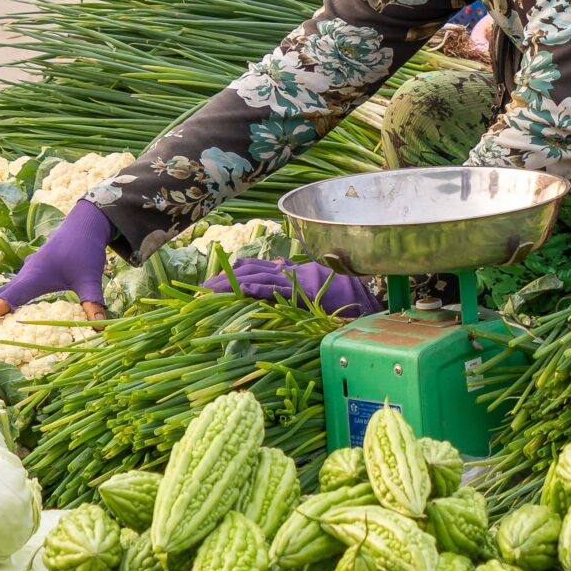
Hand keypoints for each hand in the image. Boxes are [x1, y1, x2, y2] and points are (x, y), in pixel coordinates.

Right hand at [0, 201, 113, 330]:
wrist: (82, 225)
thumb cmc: (84, 250)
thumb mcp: (91, 277)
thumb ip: (93, 301)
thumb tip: (100, 328)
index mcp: (34, 277)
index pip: (11, 297)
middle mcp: (23, 277)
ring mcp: (23, 277)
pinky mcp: (27, 278)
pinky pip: (5, 294)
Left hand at [204, 259, 382, 317]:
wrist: (370, 303)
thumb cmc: (349, 301)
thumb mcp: (322, 288)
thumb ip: (299, 283)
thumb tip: (279, 278)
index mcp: (295, 271)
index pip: (258, 266)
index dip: (233, 271)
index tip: (212, 281)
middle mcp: (293, 272)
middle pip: (250, 269)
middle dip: (223, 277)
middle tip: (200, 289)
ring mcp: (296, 281)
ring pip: (255, 277)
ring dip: (228, 284)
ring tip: (206, 292)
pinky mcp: (301, 292)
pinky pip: (272, 288)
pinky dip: (252, 288)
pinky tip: (235, 290)